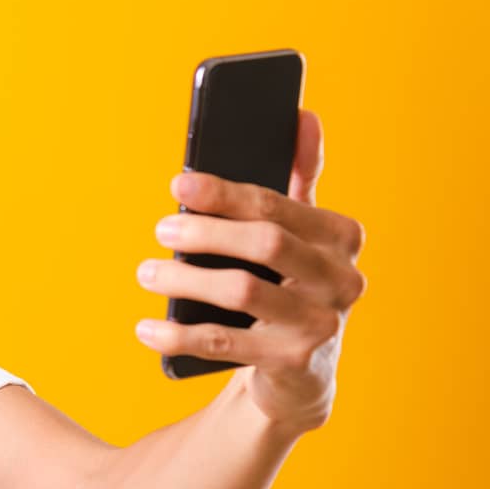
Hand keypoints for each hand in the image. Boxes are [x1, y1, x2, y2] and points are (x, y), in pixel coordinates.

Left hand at [133, 109, 366, 432]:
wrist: (301, 374)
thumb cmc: (291, 283)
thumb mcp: (300, 234)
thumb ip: (299, 178)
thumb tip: (302, 114)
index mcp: (342, 237)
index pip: (278, 206)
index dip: (226, 193)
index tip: (180, 183)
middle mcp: (343, 280)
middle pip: (266, 243)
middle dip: (206, 232)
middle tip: (161, 227)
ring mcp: (322, 325)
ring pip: (244, 291)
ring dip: (186, 280)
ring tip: (147, 272)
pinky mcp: (294, 363)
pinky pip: (226, 345)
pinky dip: (179, 335)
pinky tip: (146, 327)